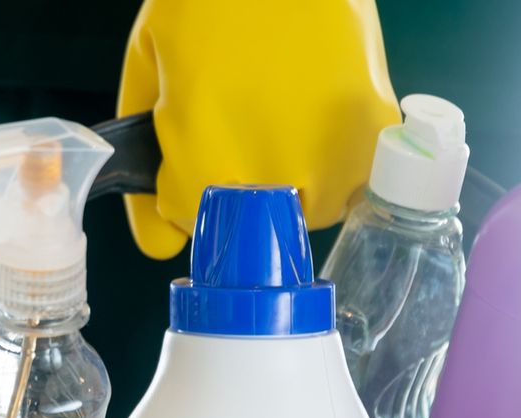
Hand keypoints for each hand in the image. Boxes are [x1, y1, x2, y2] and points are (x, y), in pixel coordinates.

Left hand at [118, 0, 400, 257]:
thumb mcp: (148, 70)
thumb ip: (145, 165)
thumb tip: (161, 243)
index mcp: (203, 171)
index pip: (192, 227)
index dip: (188, 190)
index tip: (195, 153)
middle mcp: (268, 185)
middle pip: (252, 230)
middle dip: (241, 190)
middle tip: (246, 122)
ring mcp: (329, 167)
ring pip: (306, 211)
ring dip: (295, 181)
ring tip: (287, 114)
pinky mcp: (374, 138)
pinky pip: (356, 182)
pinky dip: (342, 160)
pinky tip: (322, 113)